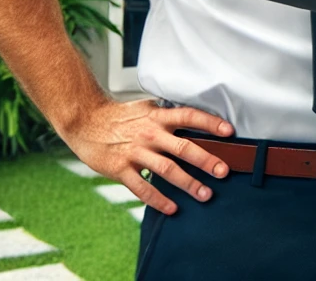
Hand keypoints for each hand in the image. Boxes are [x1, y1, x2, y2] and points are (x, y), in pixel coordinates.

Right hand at [61, 98, 233, 214]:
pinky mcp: (120, 169)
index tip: (229, 132)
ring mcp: (135, 152)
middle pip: (183, 147)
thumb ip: (168, 114)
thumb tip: (194, 119)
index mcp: (158, 116)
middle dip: (205, 160)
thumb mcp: (147, 107)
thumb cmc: (121, 115)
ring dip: (188, 183)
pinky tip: (173, 208)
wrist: (86, 121)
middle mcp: (150, 133)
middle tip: (224, 171)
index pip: (189, 116)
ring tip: (205, 195)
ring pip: (166, 170)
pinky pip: (142, 187)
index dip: (210, 123)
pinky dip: (158, 200)